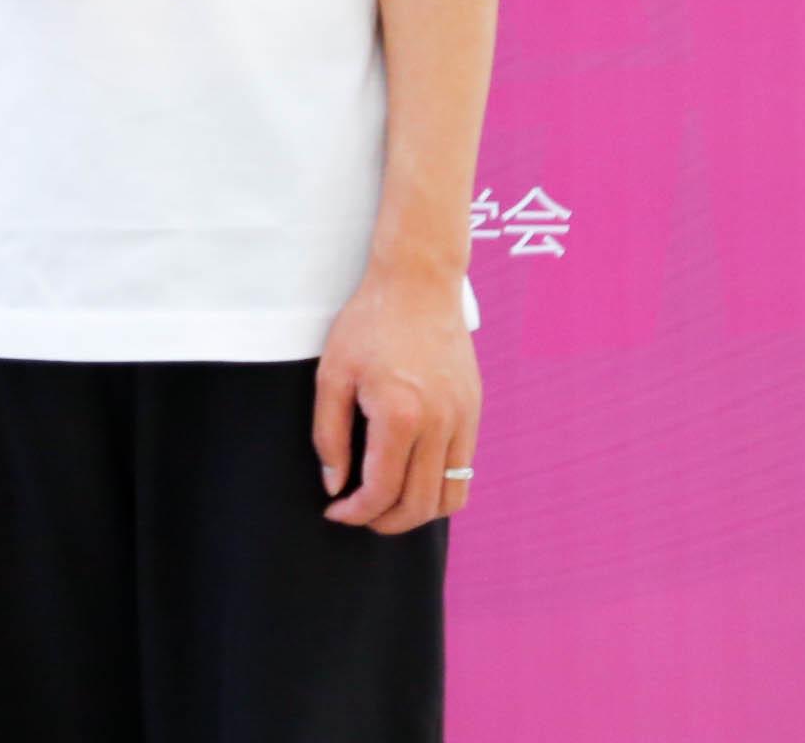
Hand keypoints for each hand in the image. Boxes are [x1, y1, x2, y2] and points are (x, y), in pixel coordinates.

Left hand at [311, 263, 479, 534]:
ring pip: (450, 497)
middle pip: (419, 504)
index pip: (382, 490)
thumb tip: (335, 485)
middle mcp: (439, 424)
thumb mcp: (332, 374)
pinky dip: (440, 490)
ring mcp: (463, 420)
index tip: (335, 512)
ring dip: (417, 513)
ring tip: (386, 504)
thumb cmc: (369, 323)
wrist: (419, 283)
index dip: (355, 512)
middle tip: (358, 515)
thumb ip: (330, 435)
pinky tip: (412, 479)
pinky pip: (465, 472)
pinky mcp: (474, 412)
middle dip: (384, 521)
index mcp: (400, 415)